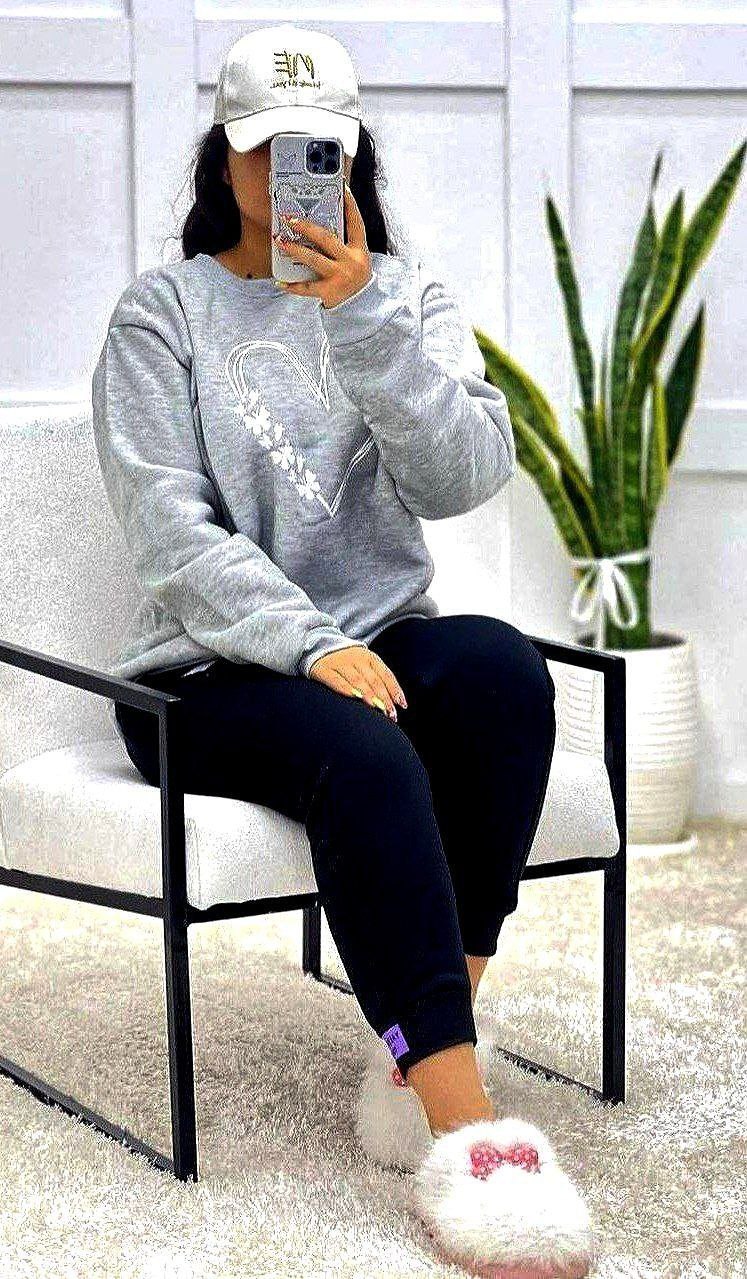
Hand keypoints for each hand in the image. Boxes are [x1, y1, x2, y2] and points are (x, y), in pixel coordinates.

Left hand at [272, 182, 371, 307]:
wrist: (361, 308)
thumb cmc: (354, 278)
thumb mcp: (356, 259)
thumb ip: (342, 244)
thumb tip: (316, 227)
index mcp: (360, 250)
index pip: (356, 222)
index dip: (349, 204)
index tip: (341, 187)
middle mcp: (351, 261)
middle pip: (326, 238)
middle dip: (306, 226)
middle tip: (289, 218)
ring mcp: (340, 277)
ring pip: (313, 258)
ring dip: (294, 249)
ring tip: (280, 241)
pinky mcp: (330, 292)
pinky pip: (307, 288)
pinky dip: (292, 286)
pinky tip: (280, 281)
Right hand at [307, 645, 407, 721]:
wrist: (317, 645)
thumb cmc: (347, 662)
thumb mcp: (364, 665)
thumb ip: (377, 680)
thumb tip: (393, 703)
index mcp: (370, 658)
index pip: (386, 675)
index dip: (394, 690)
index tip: (402, 705)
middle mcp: (356, 658)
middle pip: (374, 680)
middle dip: (384, 697)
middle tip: (390, 713)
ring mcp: (340, 663)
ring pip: (357, 680)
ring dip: (368, 695)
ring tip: (376, 707)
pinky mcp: (324, 669)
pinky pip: (336, 680)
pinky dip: (346, 688)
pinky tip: (354, 697)